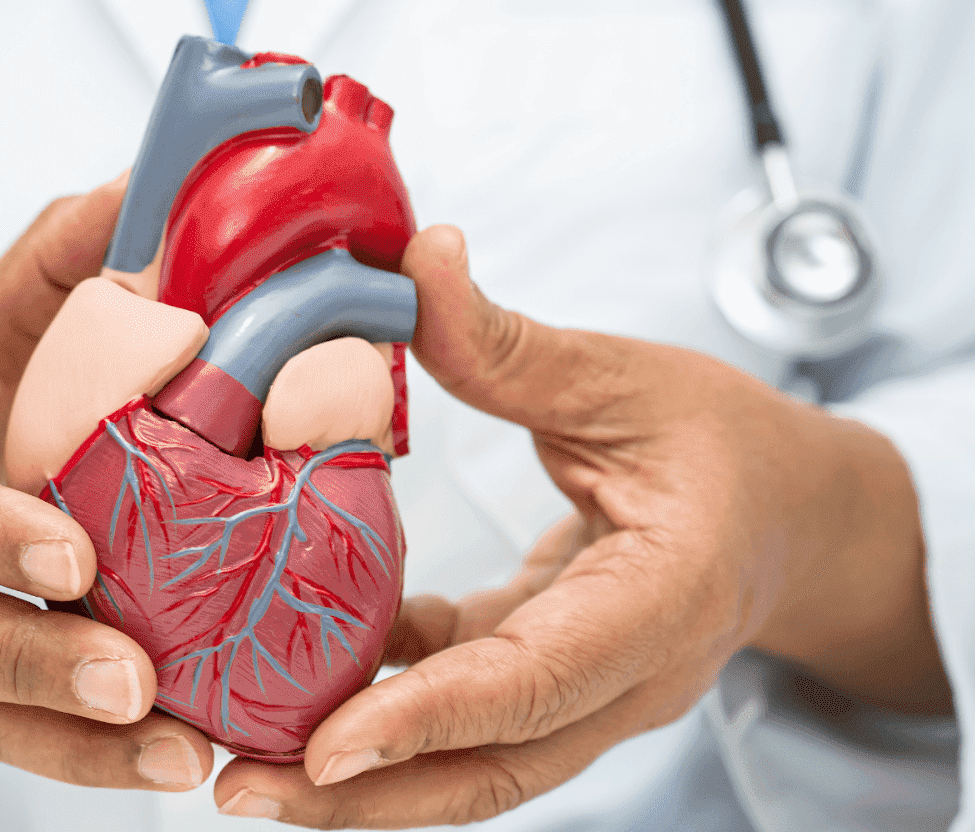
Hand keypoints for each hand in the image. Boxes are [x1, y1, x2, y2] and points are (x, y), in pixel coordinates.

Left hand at [213, 224, 948, 827]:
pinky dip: (383, 713)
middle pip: (495, 766)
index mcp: (664, 596)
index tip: (327, 747)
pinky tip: (296, 686)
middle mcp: (630, 674)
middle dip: (367, 798)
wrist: (792, 513)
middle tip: (242, 791)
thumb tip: (415, 257)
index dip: (432, 716)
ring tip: (245, 774)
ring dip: (362, 783)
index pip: (541, 679)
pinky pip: (460, 714)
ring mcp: (591, 694)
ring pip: (473, 765)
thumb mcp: (624, 378)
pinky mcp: (546, 680)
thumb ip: (509, 342)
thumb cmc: (724, 442)